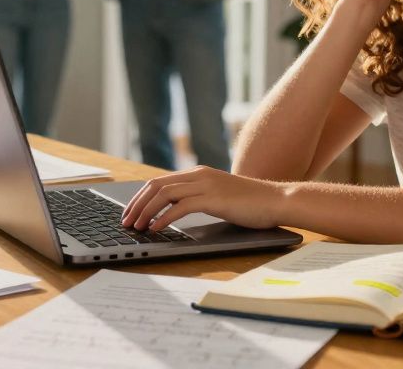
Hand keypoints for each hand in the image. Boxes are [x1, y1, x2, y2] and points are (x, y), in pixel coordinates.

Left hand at [120, 166, 287, 231]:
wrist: (276, 200)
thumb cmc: (250, 204)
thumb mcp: (219, 197)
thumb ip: (198, 198)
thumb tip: (175, 211)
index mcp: (198, 173)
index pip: (159, 181)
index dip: (140, 198)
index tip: (130, 213)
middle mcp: (199, 175)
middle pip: (155, 185)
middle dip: (136, 204)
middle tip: (125, 222)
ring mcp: (206, 185)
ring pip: (164, 194)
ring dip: (145, 212)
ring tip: (136, 227)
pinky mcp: (213, 199)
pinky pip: (180, 206)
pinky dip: (163, 218)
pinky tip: (156, 229)